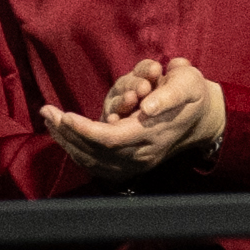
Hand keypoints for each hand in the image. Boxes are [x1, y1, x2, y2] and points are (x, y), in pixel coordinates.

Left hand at [35, 53, 227, 170]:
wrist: (202, 118)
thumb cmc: (191, 93)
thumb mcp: (188, 83)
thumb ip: (170, 94)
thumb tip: (146, 107)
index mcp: (153, 134)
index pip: (111, 140)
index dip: (86, 130)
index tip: (65, 115)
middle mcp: (142, 154)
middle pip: (95, 153)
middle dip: (68, 134)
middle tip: (47, 112)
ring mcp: (135, 163)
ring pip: (91, 161)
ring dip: (67, 142)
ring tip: (49, 119)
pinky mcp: (129, 165)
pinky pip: (95, 164)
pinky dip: (75, 150)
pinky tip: (62, 134)